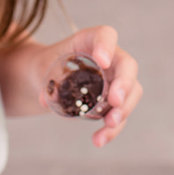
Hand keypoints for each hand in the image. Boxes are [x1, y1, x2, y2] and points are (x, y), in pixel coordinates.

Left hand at [43, 25, 142, 147]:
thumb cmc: (47, 67)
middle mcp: (109, 58)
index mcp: (89, 41)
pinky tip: (99, 140)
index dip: (107, 46)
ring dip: (124, 110)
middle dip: (125, 84)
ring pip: (132, 92)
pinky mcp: (113, 102)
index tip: (102, 61)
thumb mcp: (41, 69)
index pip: (105, 35)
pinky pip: (120, 115)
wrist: (46, 79)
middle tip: (115, 101)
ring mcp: (115, 81)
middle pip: (127, 66)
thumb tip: (46, 99)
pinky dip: (112, 130)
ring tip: (110, 124)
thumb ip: (45, 80)